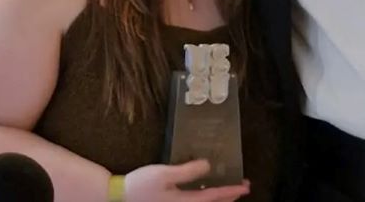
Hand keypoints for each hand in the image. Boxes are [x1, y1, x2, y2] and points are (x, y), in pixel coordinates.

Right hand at [124, 160, 249, 201]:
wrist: (119, 198)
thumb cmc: (141, 185)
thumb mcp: (164, 174)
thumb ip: (187, 171)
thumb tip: (208, 166)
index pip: (214, 197)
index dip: (231, 191)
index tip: (245, 186)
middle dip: (229, 197)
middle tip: (243, 187)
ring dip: (219, 199)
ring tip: (229, 190)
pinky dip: (206, 199)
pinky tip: (205, 192)